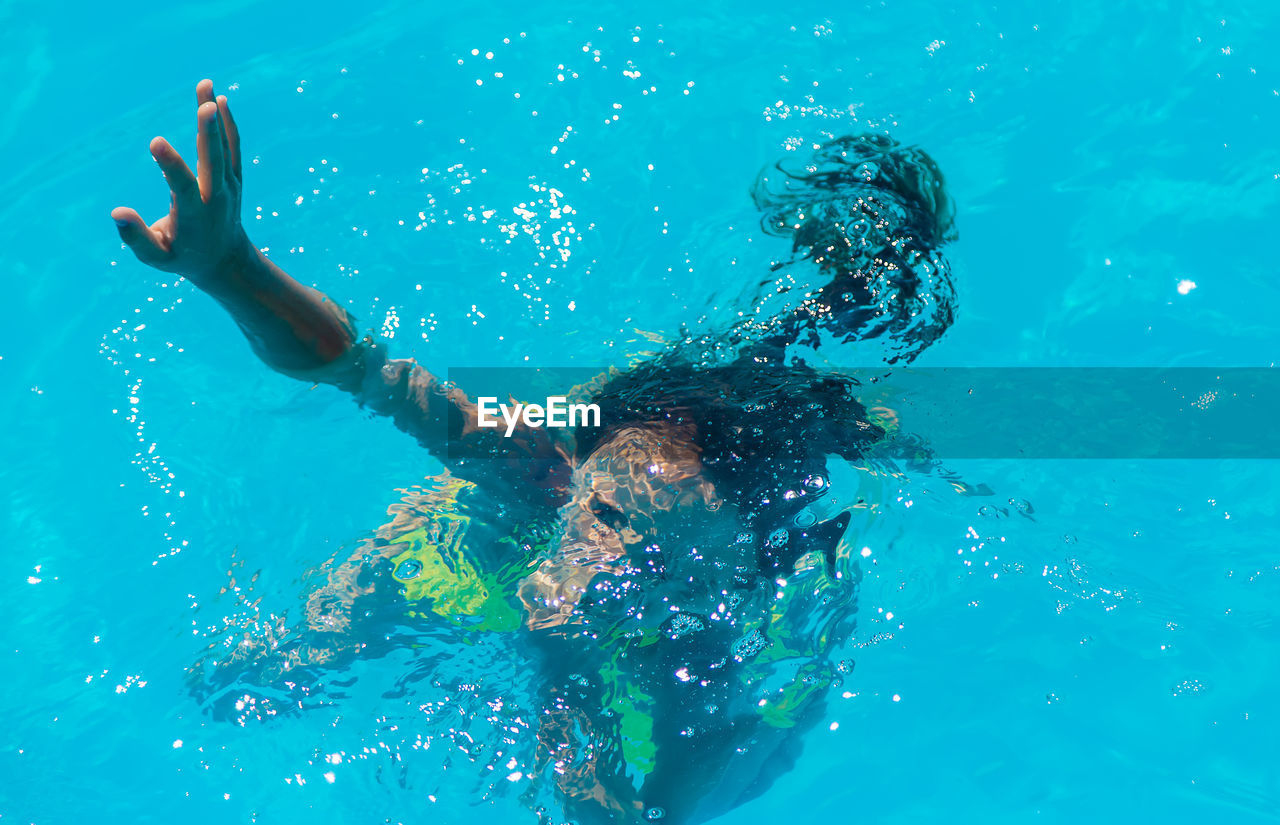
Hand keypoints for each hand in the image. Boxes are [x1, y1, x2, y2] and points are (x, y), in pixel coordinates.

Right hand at [112, 79, 248, 289]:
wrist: (226, 261)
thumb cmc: (183, 257)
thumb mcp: (156, 258)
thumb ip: (136, 238)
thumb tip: (117, 214)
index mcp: (194, 215)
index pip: (183, 186)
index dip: (170, 164)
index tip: (156, 142)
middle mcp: (216, 198)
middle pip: (213, 161)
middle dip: (209, 133)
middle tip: (206, 104)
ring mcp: (229, 186)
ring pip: (224, 148)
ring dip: (216, 118)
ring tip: (205, 84)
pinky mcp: (234, 179)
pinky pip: (233, 148)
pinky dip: (229, 126)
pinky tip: (220, 100)